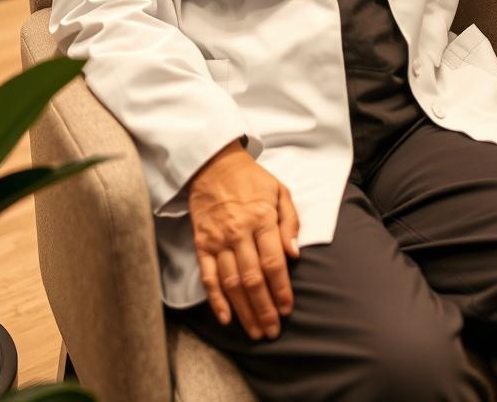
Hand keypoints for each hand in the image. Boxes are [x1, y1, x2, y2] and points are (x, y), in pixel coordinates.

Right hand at [187, 140, 299, 339]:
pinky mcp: (202, 243)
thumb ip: (290, 222)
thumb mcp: (280, 191)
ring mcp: (218, 240)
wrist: (213, 165)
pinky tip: (225, 318)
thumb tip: (294, 254)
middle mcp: (239, 232)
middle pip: (253, 278)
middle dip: (265, 308)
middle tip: (273, 331)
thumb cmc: (251, 179)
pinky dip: (215, 299)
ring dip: (244, 310)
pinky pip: (208, 276)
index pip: (273, 262)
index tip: (288, 309)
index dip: (281, 289)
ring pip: (231, 282)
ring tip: (255, 331)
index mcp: (261, 218)